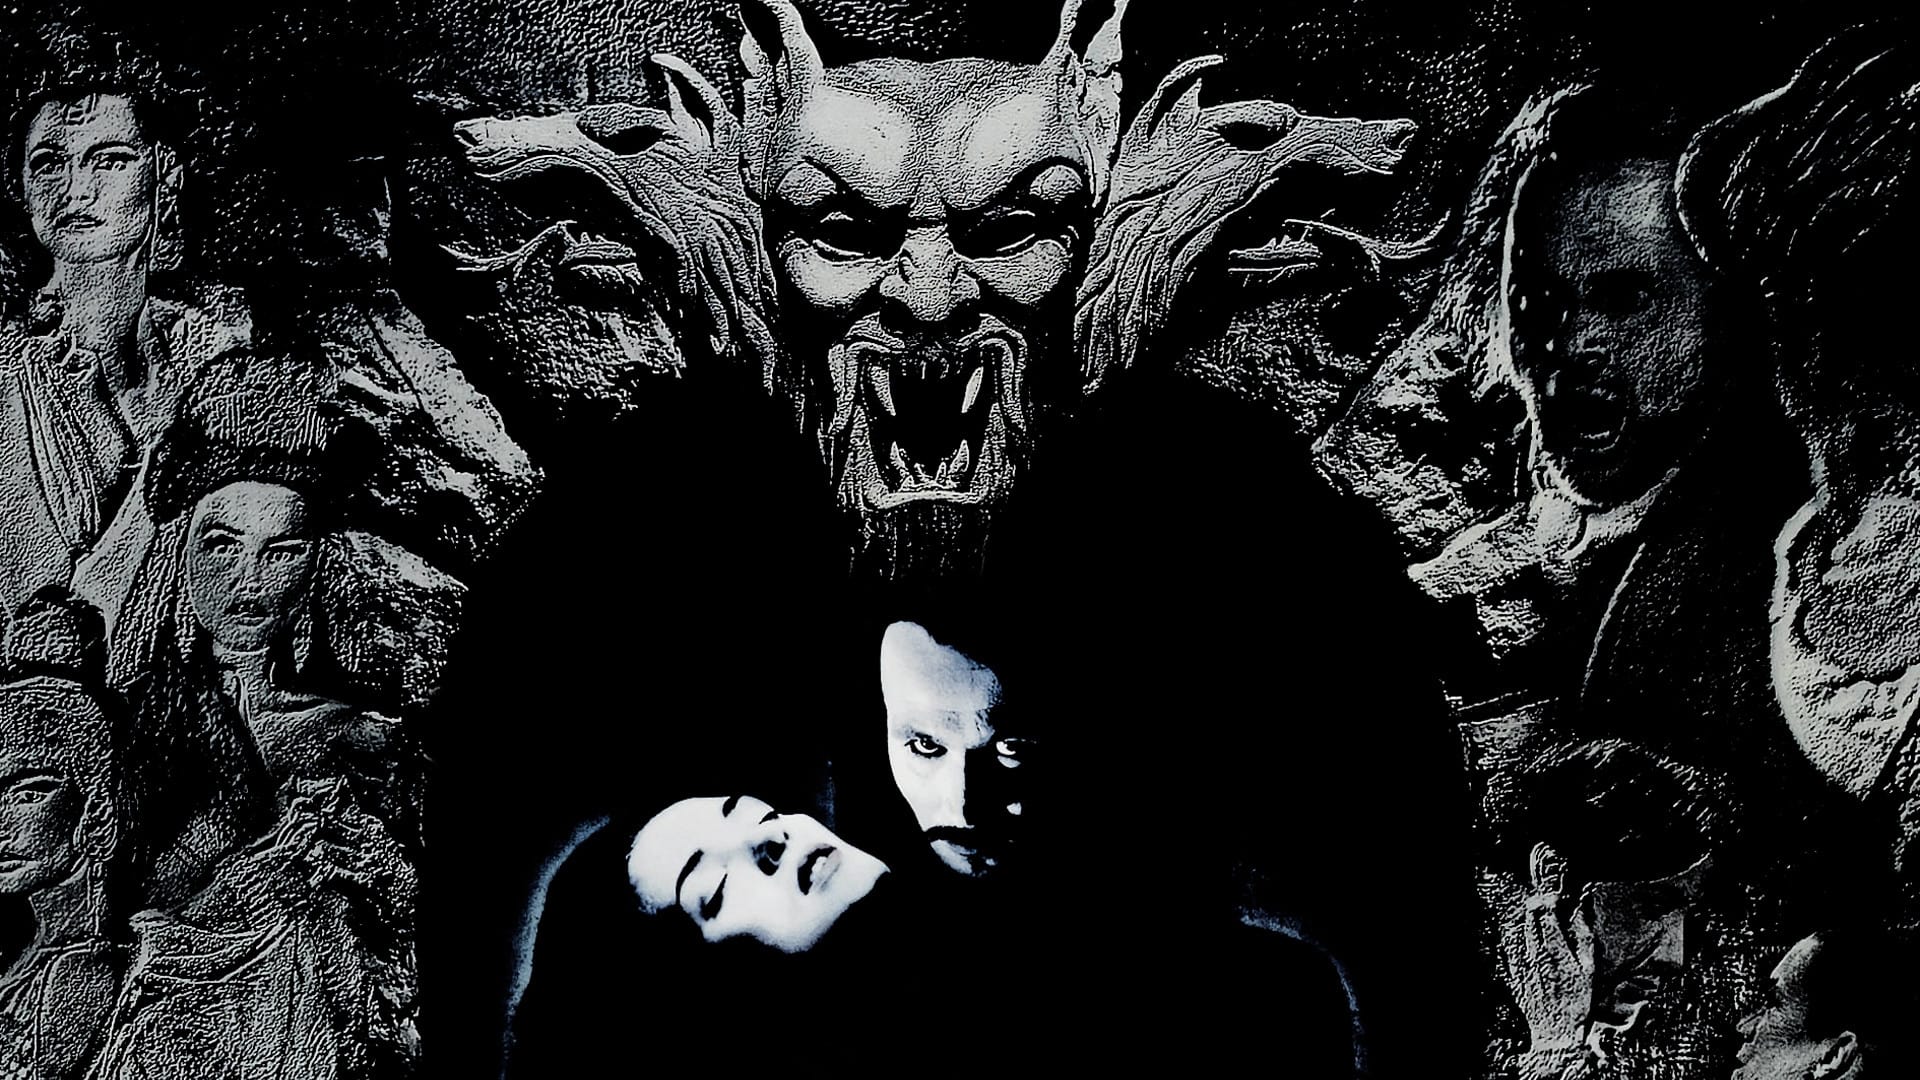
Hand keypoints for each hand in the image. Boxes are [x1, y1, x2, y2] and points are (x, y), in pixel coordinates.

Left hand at [1496, 843, 1596, 1054]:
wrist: (1557, 1031)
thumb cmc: (1578, 1002)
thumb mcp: (1590, 970)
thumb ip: (1584, 938)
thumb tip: (1581, 914)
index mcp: (1555, 949)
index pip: (1546, 913)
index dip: (1550, 900)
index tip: (1557, 897)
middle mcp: (1535, 953)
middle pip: (1531, 919)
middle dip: (1537, 906)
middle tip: (1547, 903)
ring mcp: (1523, 963)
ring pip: (1522, 932)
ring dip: (1530, 922)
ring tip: (1540, 919)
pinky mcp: (1516, 974)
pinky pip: (1514, 950)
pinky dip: (1520, 940)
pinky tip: (1528, 940)